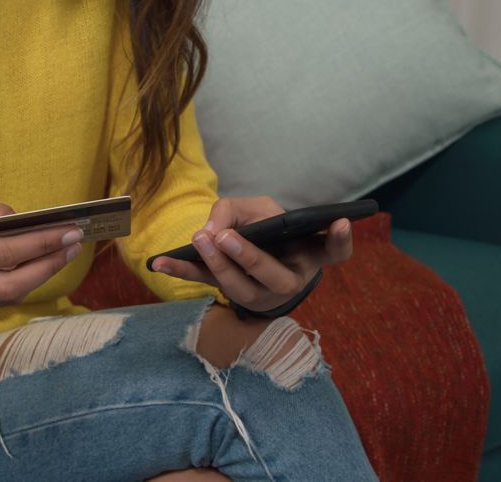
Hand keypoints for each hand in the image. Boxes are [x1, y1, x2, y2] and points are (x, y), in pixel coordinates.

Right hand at [0, 190, 83, 317]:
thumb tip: (22, 222)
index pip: (2, 251)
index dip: (39, 242)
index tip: (67, 230)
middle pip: (11, 285)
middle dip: (48, 265)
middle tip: (73, 245)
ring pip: (9, 298)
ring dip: (40, 276)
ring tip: (61, 254)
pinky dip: (20, 284)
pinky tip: (35, 267)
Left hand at [150, 196, 352, 311]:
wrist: (252, 251)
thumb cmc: (267, 229)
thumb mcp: (260, 208)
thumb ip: (237, 210)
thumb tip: (212, 230)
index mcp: (308, 257)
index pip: (334, 251)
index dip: (340, 240)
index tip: (342, 222)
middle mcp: (288, 281)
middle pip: (272, 277)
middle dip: (247, 258)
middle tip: (224, 237)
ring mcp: (256, 292)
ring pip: (238, 288)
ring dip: (215, 264)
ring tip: (198, 240)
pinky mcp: (225, 290)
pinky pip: (203, 283)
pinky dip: (180, 272)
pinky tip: (158, 263)